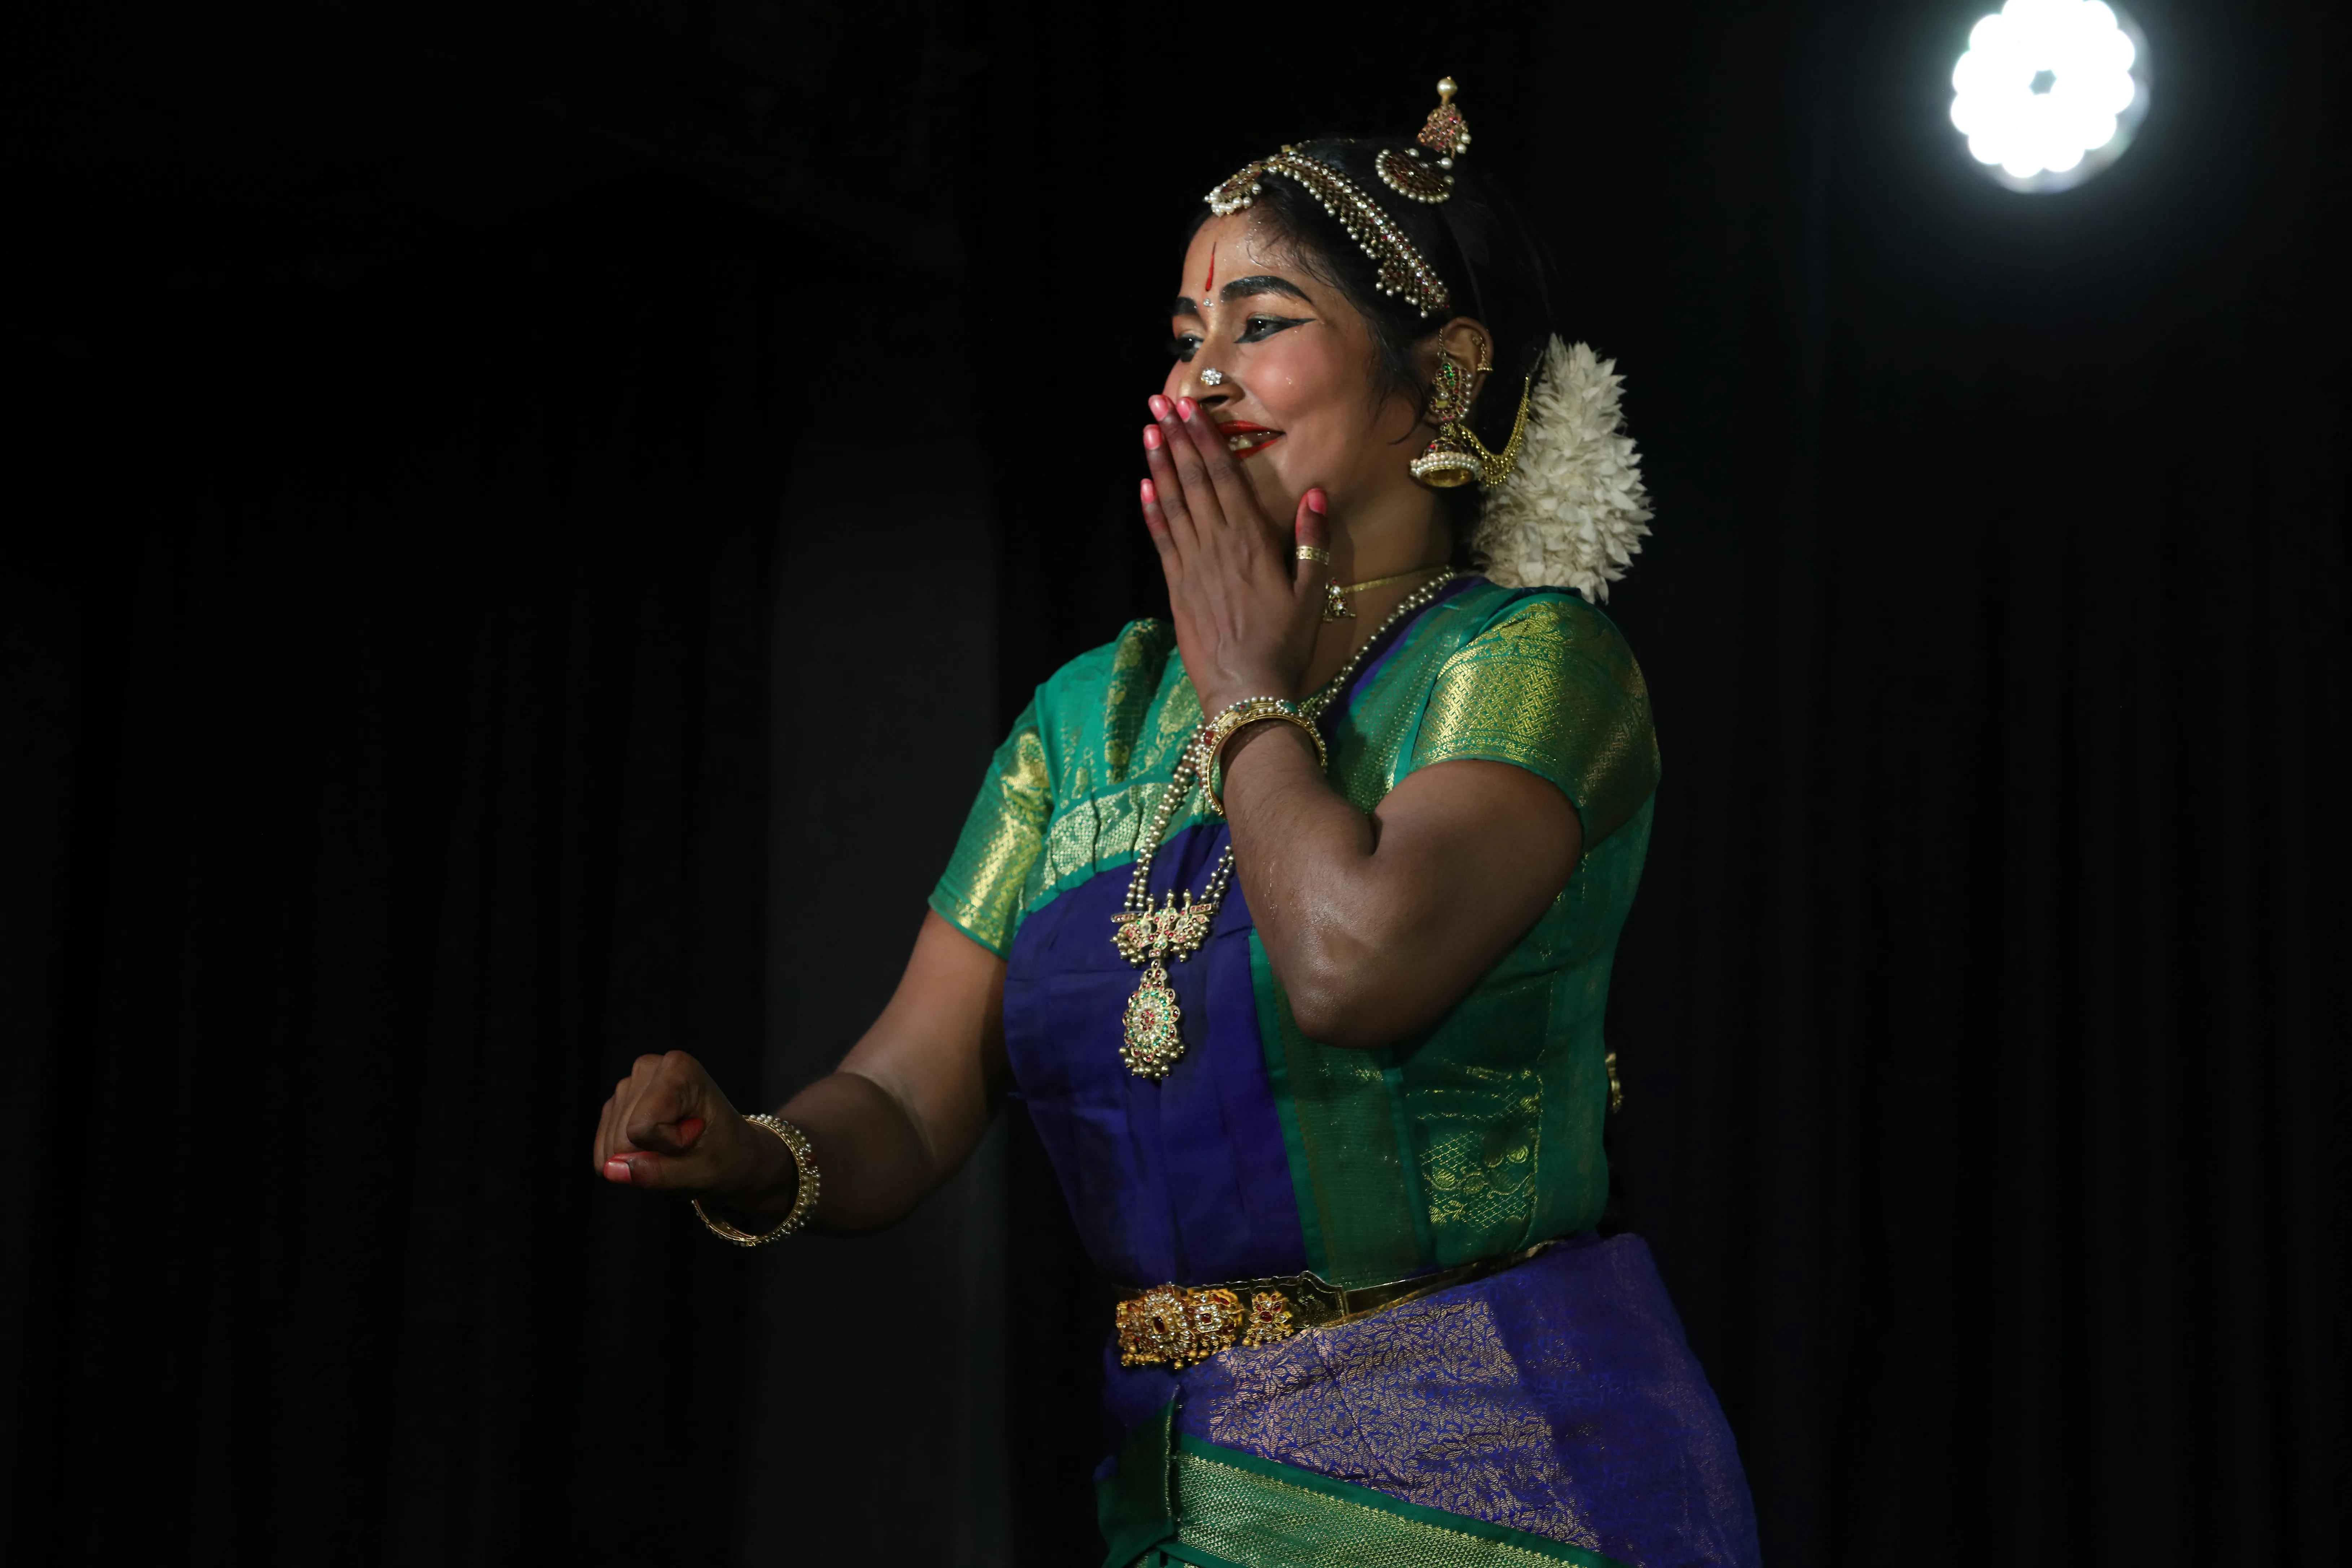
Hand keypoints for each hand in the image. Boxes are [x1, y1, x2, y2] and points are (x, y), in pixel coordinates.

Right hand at [591, 1050, 795, 1214]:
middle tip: (685, 1146)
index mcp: (679, 1069)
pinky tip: (655, 1147)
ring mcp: (629, 1085)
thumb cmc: (725, 1158)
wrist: (732, 1154)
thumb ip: (656, 1173)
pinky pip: (604, 1147)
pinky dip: (627, 1159)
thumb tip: (610, 1169)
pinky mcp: (617, 1104)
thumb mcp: (700, 1173)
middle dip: (652, 1153)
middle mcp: (648, 1067)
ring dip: (641, 1157)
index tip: (696, 1135)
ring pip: (611, 1143)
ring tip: (673, 1146)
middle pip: (623, 1136)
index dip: (669, 1145)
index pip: (643, 1127)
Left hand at [1139, 394, 1330, 712]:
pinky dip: (1152, 511)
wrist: (1246, 691)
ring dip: (1159, 465)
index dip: (1205, 439)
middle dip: (1177, 439)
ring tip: (1148, 431)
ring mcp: (1192, 566)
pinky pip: (1162, 541)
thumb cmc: (1285, 645)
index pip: (1225, 477)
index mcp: (1252, 542)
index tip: (1190, 407)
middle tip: (1158, 403)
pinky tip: (1144, 486)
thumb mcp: (1311, 595)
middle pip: (1194, 481)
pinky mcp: (1176, 588)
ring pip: (1173, 504)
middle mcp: (1217, 546)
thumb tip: (1316, 494)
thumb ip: (1312, 543)